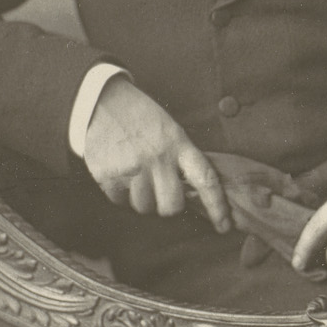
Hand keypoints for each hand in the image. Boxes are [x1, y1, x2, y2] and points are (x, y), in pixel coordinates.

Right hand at [81, 75, 230, 228]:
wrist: (102, 101)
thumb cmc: (141, 118)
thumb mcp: (169, 130)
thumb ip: (181, 159)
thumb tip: (191, 194)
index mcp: (178, 144)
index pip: (205, 179)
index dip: (217, 206)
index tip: (224, 225)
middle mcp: (157, 158)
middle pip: (171, 207)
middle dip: (166, 205)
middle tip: (159, 191)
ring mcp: (132, 168)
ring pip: (144, 208)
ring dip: (141, 199)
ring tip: (135, 175)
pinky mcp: (108, 175)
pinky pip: (119, 201)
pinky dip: (120, 193)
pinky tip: (118, 172)